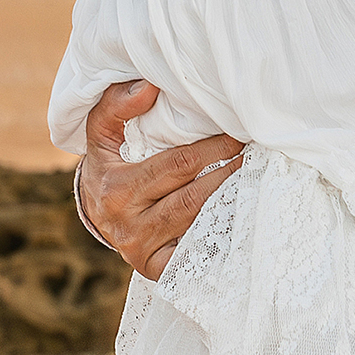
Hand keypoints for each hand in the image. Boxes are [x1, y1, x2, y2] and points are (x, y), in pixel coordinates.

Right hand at [78, 79, 241, 282]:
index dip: (215, 149)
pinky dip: (221, 239)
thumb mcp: (101, 132)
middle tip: (258, 156)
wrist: (96, 213)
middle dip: (230, 174)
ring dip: (232, 204)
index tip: (240, 135)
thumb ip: (117, 105)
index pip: (178, 165)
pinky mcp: (157, 269)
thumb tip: (149, 85)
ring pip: (199, 225)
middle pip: (194, 197)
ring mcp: (143, 251)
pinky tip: (242, 220)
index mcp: (118, 189)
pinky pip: (195, 255)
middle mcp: (129, 225)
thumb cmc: (108, 164)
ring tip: (258, 182)